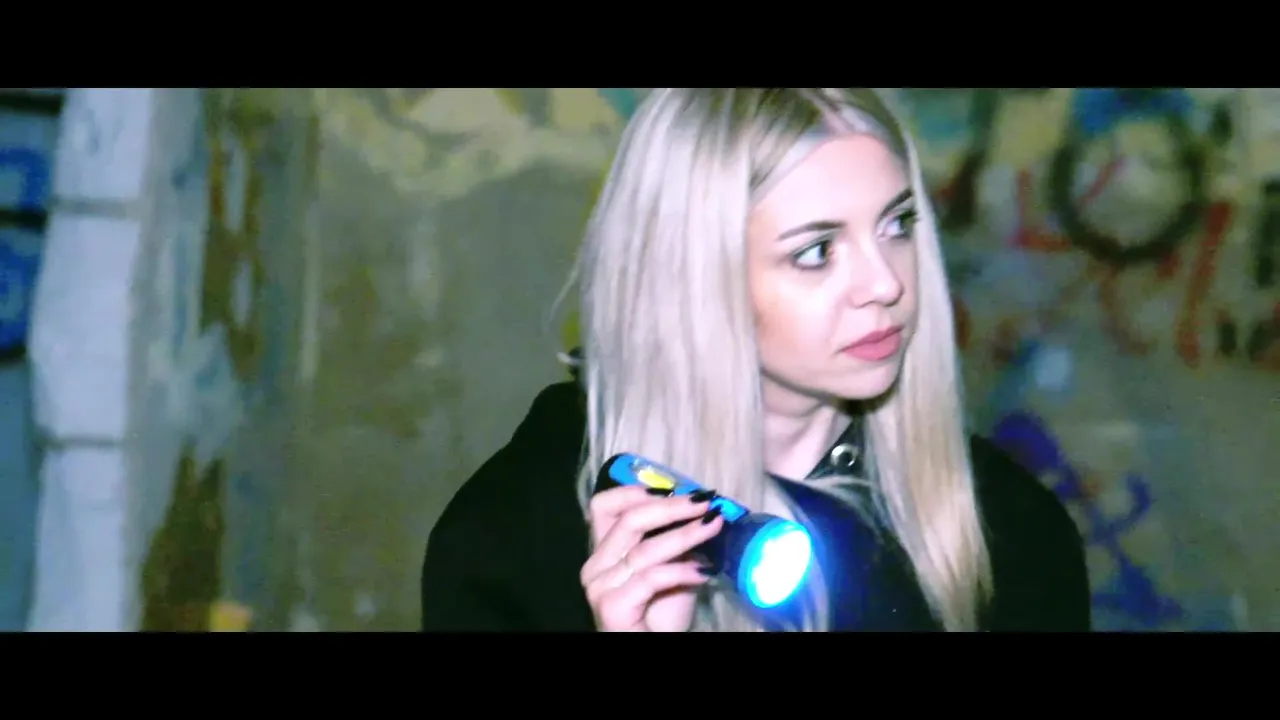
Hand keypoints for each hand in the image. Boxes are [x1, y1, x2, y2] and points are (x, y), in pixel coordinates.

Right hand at [580, 486, 724, 631]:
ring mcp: (600, 586)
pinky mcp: (612, 606)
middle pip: (629, 520)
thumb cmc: (662, 616)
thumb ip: (676, 542)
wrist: (652, 648)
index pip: (604, 506)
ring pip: (644, 548)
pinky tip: (705, 571)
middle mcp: (595, 566)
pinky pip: (650, 578)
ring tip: (714, 525)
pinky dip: (681, 571)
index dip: (637, 491)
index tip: (674, 487)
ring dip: (685, 534)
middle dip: (671, 506)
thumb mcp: (672, 570)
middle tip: (706, 501)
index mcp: (604, 552)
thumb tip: (704, 511)